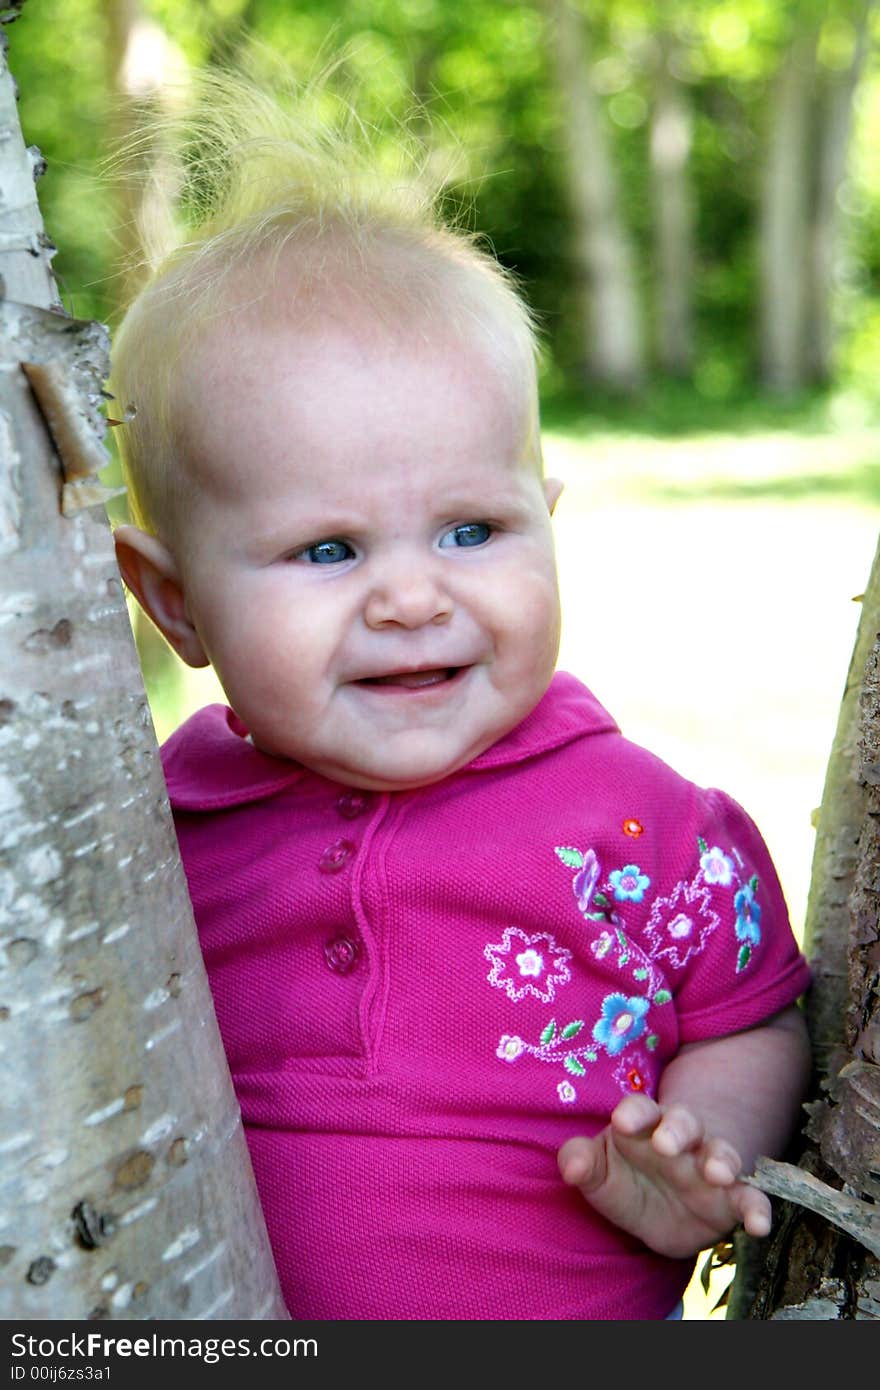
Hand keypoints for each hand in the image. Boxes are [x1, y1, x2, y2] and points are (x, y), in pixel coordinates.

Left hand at [557, 1092, 772, 1258]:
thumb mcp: (598, 1173)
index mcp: (643, 1125)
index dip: (633, 1112)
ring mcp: (708, 1166)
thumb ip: (581, 1162)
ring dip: (721, 1160)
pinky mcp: (731, 1199)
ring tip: (718, 1173)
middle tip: (666, 1143)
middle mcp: (680, 1139)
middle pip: (683, 1122)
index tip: (622, 1121)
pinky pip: (751, 1197)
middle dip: (677, 1129)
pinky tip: (760, 1224)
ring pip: (721, 1153)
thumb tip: (572, 1164)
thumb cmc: (624, 1178)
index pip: (639, 1109)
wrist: (660, 1209)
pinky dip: (758, 1208)